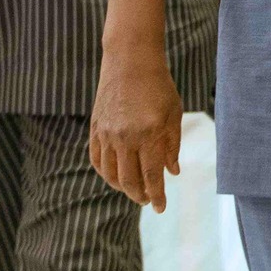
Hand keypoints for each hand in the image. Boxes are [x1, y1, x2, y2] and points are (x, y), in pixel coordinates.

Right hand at [89, 37, 182, 210]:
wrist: (130, 62)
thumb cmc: (159, 86)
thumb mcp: (174, 114)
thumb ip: (172, 145)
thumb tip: (172, 172)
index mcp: (150, 134)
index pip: (151, 175)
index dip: (156, 195)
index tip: (160, 208)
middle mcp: (126, 137)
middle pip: (129, 180)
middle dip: (140, 195)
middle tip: (148, 200)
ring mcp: (107, 134)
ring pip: (111, 174)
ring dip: (122, 187)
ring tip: (134, 190)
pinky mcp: (96, 128)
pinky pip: (97, 159)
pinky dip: (105, 173)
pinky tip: (115, 176)